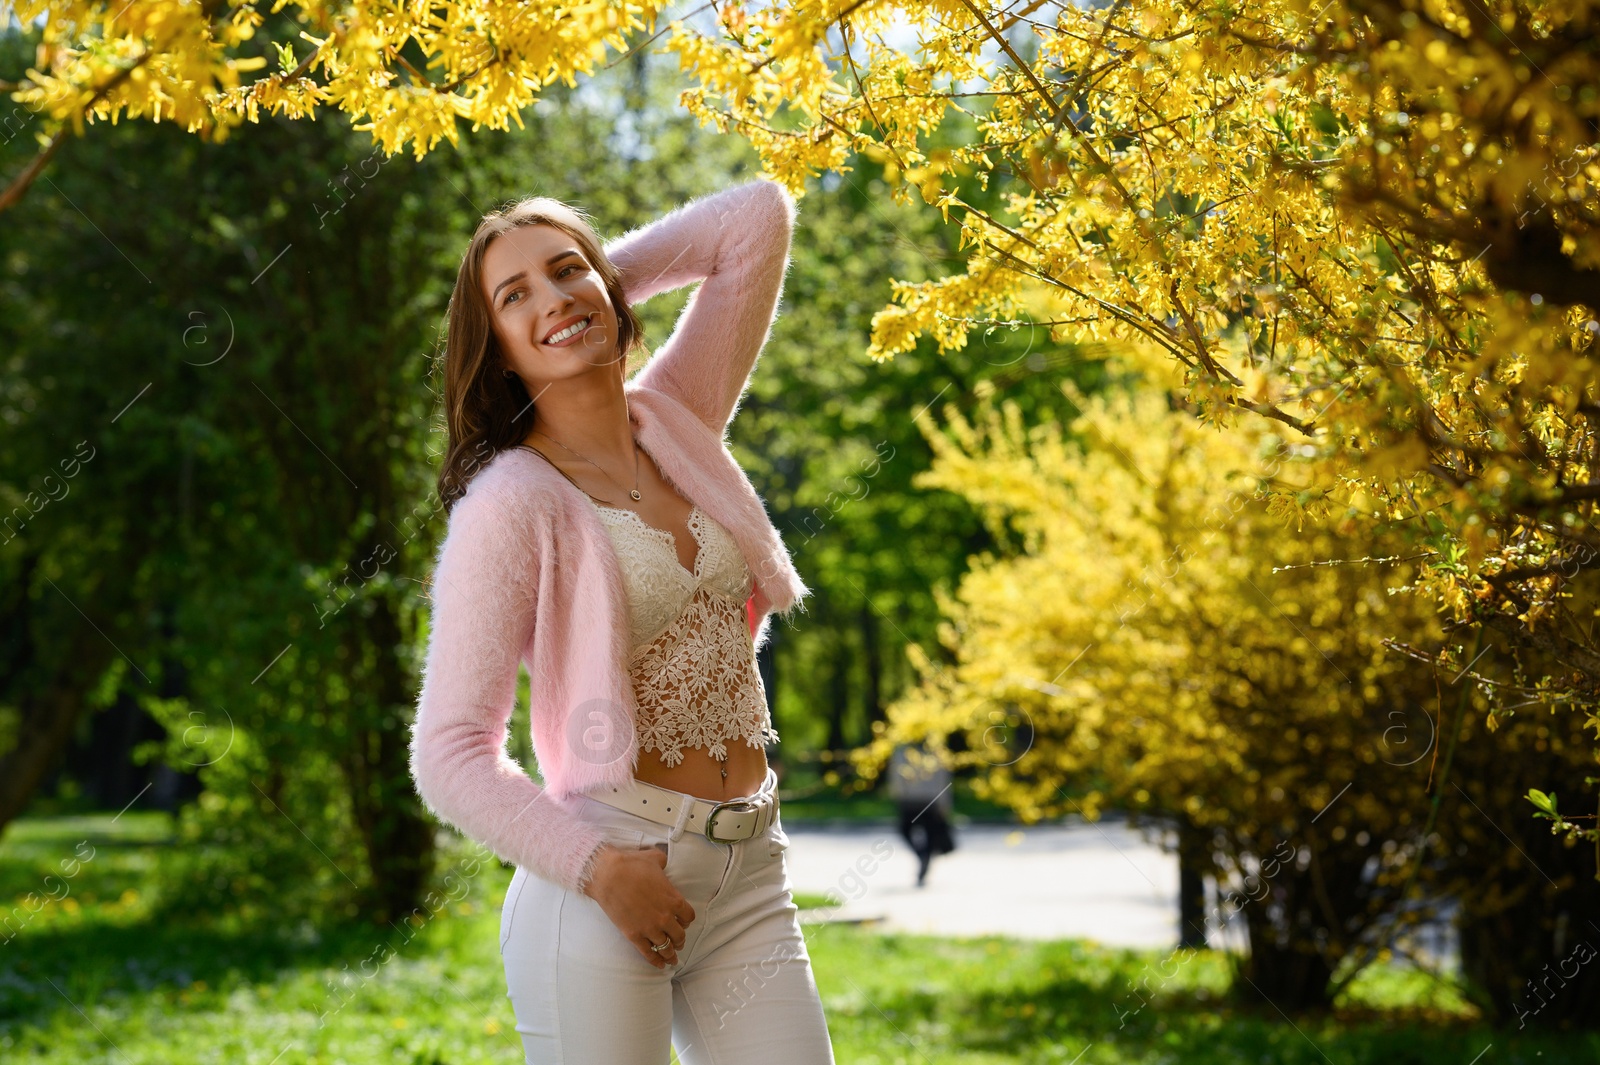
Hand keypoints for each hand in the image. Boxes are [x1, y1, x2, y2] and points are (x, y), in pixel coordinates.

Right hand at [581, 842, 695, 968]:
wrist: (608, 875)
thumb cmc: (631, 864)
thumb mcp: (654, 858)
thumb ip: (663, 862)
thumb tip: (662, 861)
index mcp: (674, 899)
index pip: (689, 916)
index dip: (686, 920)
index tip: (683, 921)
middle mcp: (665, 917)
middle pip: (680, 935)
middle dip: (680, 939)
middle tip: (678, 941)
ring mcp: (650, 928)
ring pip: (666, 947)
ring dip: (671, 953)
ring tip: (672, 958)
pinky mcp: (634, 936)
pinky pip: (649, 954)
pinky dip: (656, 961)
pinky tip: (661, 966)